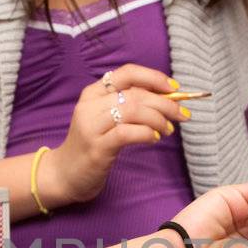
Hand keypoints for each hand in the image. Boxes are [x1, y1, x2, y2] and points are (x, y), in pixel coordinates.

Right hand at [45, 64, 186, 206]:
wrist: (65, 174)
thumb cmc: (93, 145)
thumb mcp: (107, 119)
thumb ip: (130, 105)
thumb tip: (168, 98)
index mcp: (93, 92)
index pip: (127, 73)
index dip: (154, 77)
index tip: (174, 88)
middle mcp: (90, 105)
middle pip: (134, 94)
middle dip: (165, 103)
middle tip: (182, 114)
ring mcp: (91, 126)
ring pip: (132, 110)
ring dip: (158, 118)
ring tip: (168, 130)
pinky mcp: (96, 148)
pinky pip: (127, 133)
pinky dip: (146, 133)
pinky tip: (155, 138)